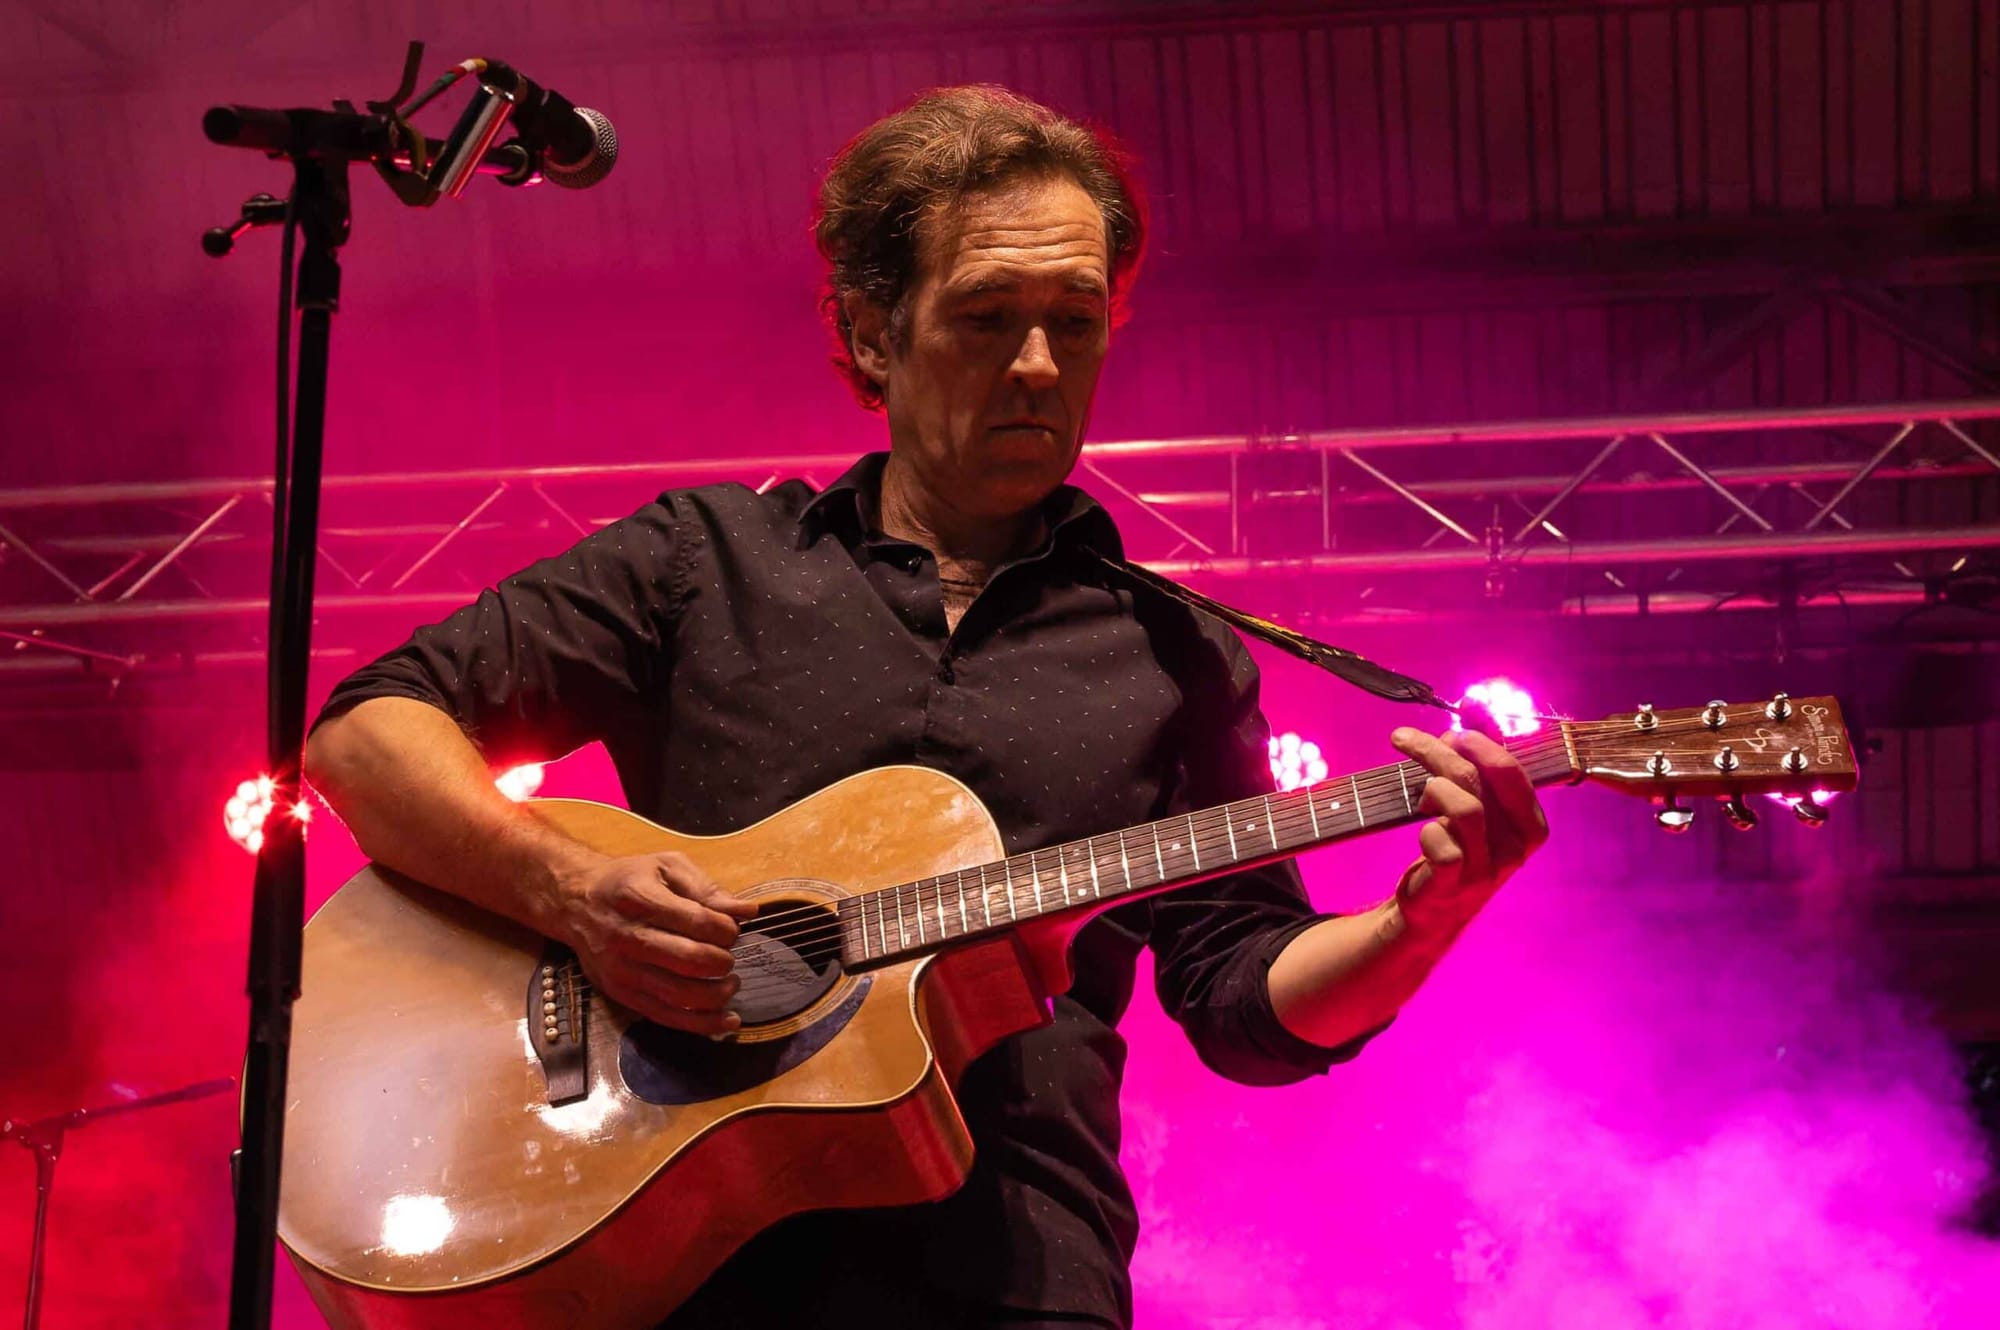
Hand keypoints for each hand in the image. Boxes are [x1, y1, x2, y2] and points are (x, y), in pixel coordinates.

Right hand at [551, 851, 757, 1034]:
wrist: (576, 902)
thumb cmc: (628, 880)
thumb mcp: (666, 866)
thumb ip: (706, 888)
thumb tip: (747, 911)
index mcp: (639, 898)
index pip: (695, 920)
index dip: (725, 929)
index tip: (732, 929)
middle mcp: (627, 936)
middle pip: (689, 960)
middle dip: (722, 961)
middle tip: (729, 956)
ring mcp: (622, 970)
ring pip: (680, 994)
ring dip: (717, 994)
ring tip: (731, 983)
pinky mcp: (621, 993)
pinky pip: (666, 1015)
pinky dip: (700, 1023)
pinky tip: (726, 1021)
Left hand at [1388, 726, 1548, 936]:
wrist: (1435, 910)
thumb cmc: (1459, 849)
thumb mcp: (1479, 811)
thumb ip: (1478, 771)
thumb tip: (1462, 728)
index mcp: (1530, 826)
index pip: (1512, 772)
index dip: (1480, 744)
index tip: (1452, 731)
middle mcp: (1515, 848)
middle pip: (1481, 780)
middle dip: (1439, 751)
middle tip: (1406, 740)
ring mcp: (1486, 869)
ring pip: (1465, 807)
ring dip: (1432, 789)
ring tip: (1421, 795)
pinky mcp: (1454, 884)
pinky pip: (1442, 845)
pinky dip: (1426, 830)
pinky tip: (1423, 830)